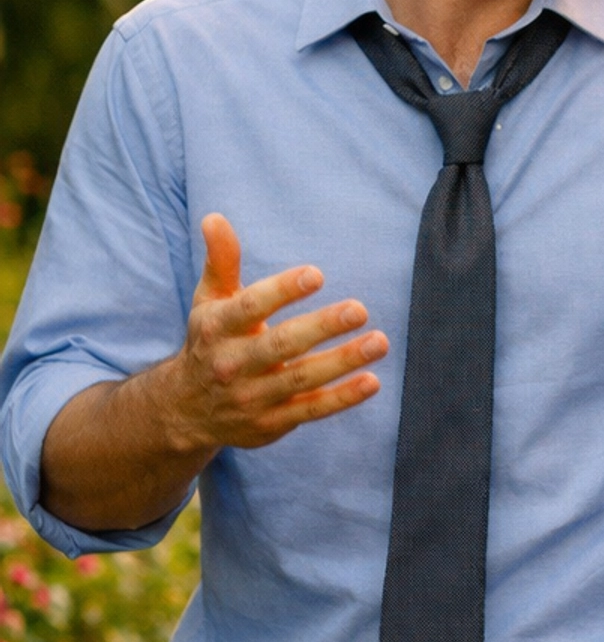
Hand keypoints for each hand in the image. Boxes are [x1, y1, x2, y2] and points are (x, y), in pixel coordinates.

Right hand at [165, 214, 388, 456]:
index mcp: (216, 328)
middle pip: (281, 344)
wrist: (185, 410)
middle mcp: (232, 364)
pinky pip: (312, 410)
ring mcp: (252, 397)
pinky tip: (372, 381)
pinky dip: (342, 397)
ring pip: (302, 379)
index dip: (282, 291)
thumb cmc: (210, 341)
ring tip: (379, 341)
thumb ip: (221, 261)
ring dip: (343, 361)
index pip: (249, 308)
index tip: (316, 274)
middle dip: (321, 327)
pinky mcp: (271, 423)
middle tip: (359, 309)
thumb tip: (215, 218)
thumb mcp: (208, 301)